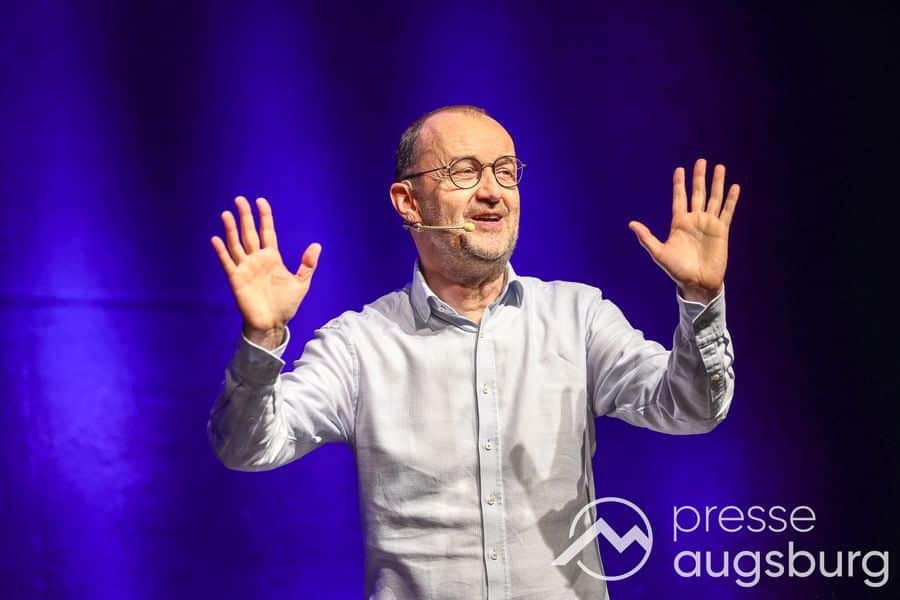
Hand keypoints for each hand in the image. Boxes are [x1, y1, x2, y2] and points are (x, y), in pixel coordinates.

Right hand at [211, 196, 320, 348]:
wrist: (273, 324)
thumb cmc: (286, 305)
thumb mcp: (301, 283)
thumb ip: (307, 264)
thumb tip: (317, 245)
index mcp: (272, 258)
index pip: (267, 232)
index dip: (264, 217)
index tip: (261, 201)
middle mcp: (257, 260)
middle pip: (249, 233)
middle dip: (245, 216)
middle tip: (240, 199)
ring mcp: (245, 268)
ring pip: (236, 244)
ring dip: (231, 229)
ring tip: (226, 214)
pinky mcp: (236, 279)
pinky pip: (227, 262)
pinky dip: (222, 251)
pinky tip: (216, 239)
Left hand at [628, 159, 739, 303]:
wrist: (697, 283)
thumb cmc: (677, 270)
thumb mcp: (659, 253)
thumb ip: (647, 237)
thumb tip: (631, 224)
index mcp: (679, 223)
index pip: (679, 198)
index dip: (679, 184)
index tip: (679, 169)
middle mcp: (694, 220)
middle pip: (697, 193)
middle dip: (699, 178)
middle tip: (701, 161)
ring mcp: (709, 224)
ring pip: (714, 198)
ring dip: (717, 183)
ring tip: (719, 167)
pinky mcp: (722, 230)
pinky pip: (727, 211)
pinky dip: (731, 199)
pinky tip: (734, 186)